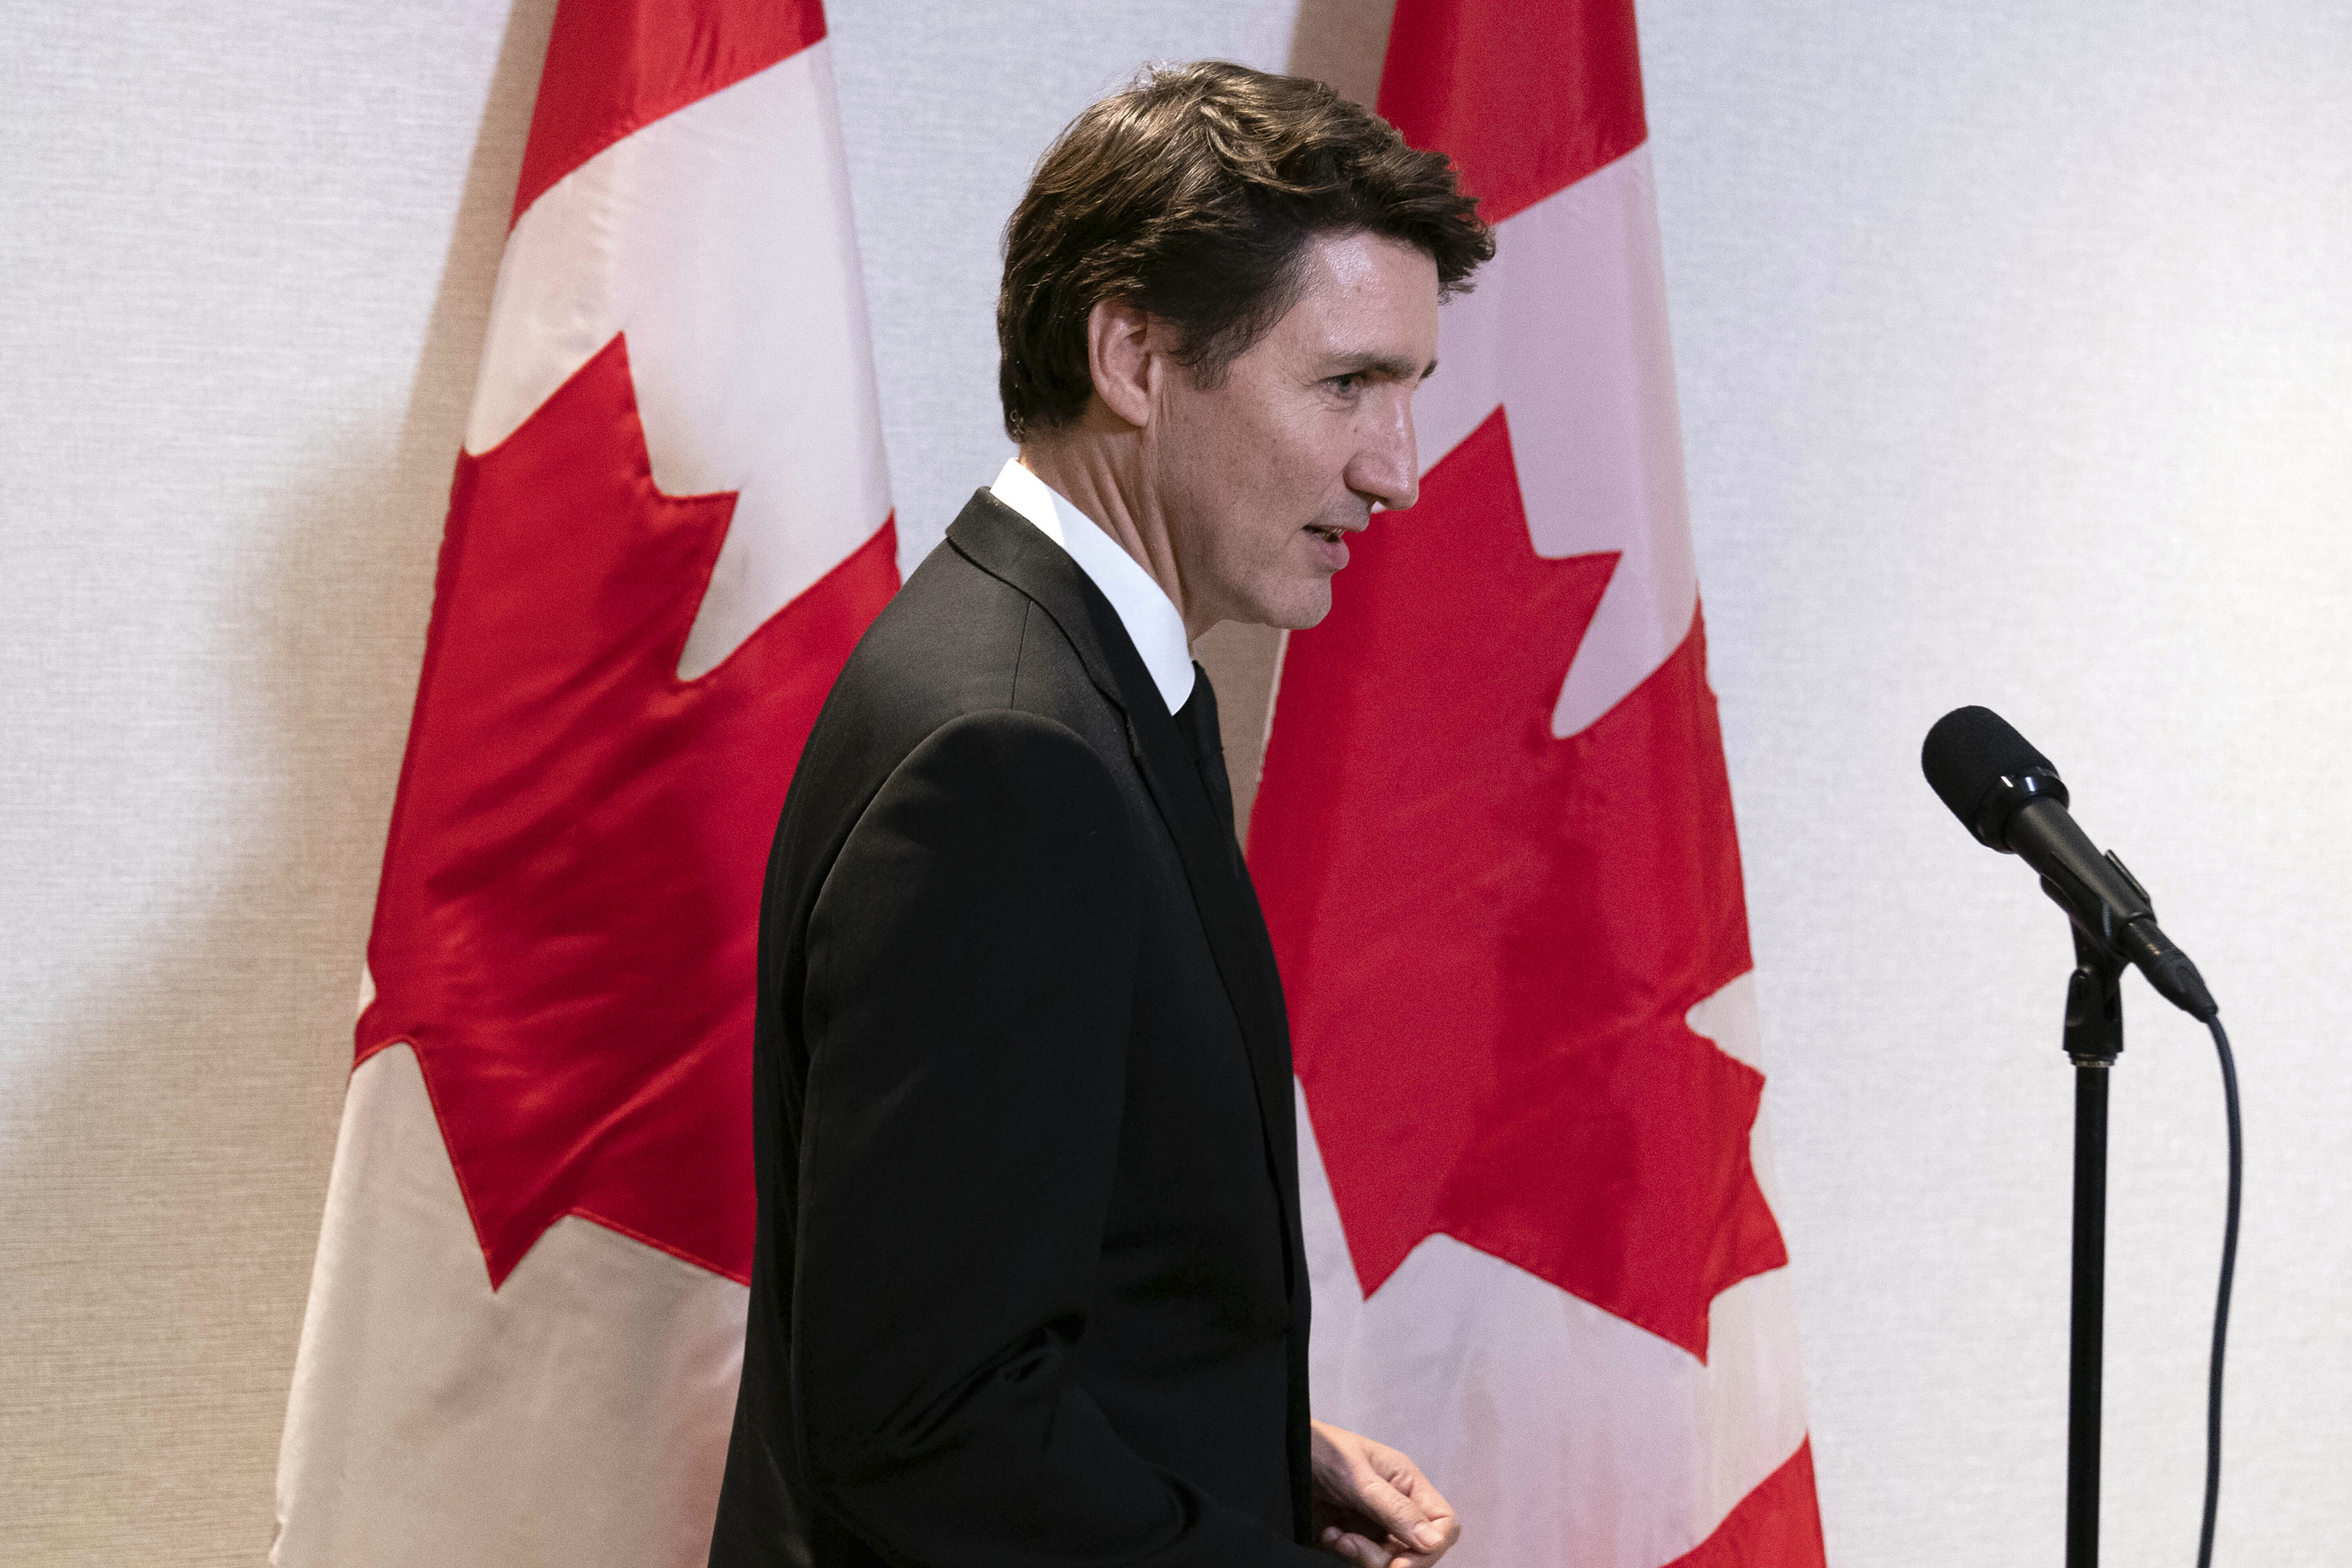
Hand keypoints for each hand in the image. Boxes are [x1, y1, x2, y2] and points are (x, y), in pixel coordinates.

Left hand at [1308, 1420, 1459, 1566]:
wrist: (1279, 1454)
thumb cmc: (1318, 1449)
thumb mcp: (1357, 1477)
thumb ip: (1394, 1509)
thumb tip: (1434, 1542)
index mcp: (1406, 1484)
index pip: (1443, 1524)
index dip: (1430, 1548)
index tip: (1400, 1563)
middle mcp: (1396, 1509)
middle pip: (1416, 1551)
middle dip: (1387, 1558)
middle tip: (1350, 1544)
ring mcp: (1374, 1526)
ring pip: (1389, 1562)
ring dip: (1362, 1557)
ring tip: (1334, 1536)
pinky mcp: (1351, 1541)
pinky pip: (1362, 1563)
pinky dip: (1344, 1556)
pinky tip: (1327, 1536)